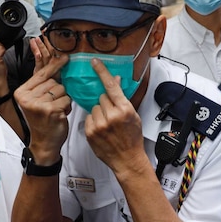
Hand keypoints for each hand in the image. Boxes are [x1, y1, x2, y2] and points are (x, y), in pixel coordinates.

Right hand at [14, 50, 70, 163]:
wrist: (44, 143)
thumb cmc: (42, 120)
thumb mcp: (37, 99)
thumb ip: (43, 82)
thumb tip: (53, 60)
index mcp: (21, 92)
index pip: (41, 73)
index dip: (55, 65)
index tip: (65, 57)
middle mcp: (27, 97)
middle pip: (53, 81)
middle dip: (58, 91)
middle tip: (51, 105)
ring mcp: (38, 104)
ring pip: (61, 89)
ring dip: (63, 99)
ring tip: (55, 110)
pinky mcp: (49, 110)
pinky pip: (66, 99)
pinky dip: (67, 106)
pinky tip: (59, 115)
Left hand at [84, 58, 147, 175]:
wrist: (127, 159)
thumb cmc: (132, 138)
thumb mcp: (133, 115)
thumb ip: (122, 98)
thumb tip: (115, 81)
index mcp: (124, 110)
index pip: (111, 86)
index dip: (102, 72)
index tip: (94, 62)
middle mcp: (111, 116)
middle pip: (101, 97)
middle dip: (106, 103)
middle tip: (113, 115)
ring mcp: (99, 125)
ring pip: (94, 107)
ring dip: (99, 113)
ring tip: (107, 124)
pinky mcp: (90, 133)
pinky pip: (88, 118)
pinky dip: (93, 122)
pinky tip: (101, 130)